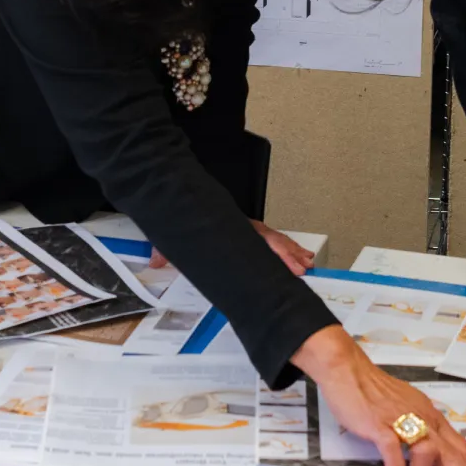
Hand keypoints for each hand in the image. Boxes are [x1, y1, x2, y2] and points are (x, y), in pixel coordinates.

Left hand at [150, 220, 313, 275]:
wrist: (186, 197)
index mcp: (231, 226)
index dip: (275, 251)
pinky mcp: (247, 234)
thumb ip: (166, 247)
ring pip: (274, 237)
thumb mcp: (176, 232)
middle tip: (302, 268)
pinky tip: (295, 256)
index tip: (288, 263)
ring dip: (291, 250)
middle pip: (271, 238)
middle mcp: (243, 226)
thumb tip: (158, 262)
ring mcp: (247, 229)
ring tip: (307, 262)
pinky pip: (270, 239)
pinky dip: (284, 248)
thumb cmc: (187, 215)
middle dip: (288, 253)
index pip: (258, 238)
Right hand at [294, 326, 465, 465]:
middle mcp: (424, 421)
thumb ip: (422, 434)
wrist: (349, 370)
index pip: (464, 449)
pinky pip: (391, 447)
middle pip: (454, 455)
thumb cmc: (377, 392)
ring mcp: (402, 421)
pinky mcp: (379, 424)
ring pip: (425, 452)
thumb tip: (432, 455)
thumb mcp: (410, 412)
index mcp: (433, 420)